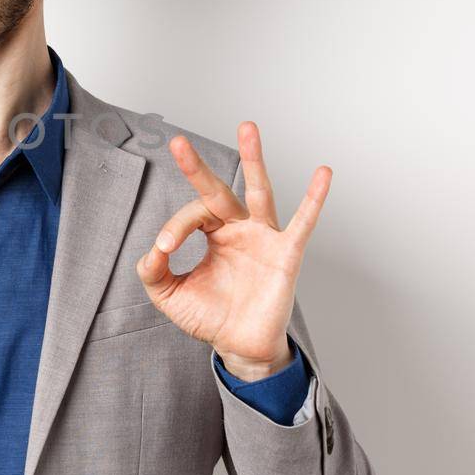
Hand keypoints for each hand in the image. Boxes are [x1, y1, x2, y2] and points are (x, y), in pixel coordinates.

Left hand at [135, 122, 330, 381]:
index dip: (174, 228)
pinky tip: (323, 173)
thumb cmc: (210, 317)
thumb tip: (151, 250)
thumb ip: (154, 272)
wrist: (240, 346)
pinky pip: (303, 223)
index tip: (164, 250)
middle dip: (197, 168)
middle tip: (178, 143)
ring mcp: (263, 237)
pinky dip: (314, 198)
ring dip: (253, 159)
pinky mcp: (286, 253)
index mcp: (213, 232)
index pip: (191, 215)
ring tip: (246, 128)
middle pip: (218, 190)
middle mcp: (238, 228)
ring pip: (258, 191)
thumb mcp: (170, 295)